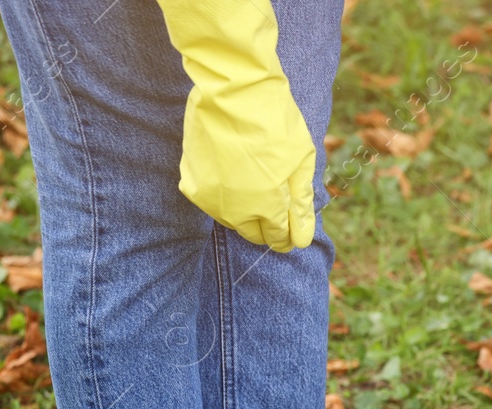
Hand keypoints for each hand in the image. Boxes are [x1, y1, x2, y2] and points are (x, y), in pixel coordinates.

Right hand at [157, 0, 315, 252]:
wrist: (233, 88)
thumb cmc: (275, 122)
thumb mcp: (301, 162)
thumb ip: (300, 203)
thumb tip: (301, 237)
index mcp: (265, 205)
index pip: (277, 237)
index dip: (287, 236)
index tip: (292, 232)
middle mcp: (233, 208)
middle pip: (251, 233)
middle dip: (266, 228)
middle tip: (277, 214)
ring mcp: (207, 194)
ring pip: (229, 219)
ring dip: (244, 213)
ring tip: (256, 189)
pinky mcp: (190, 177)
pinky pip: (209, 198)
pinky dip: (222, 194)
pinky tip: (233, 175)